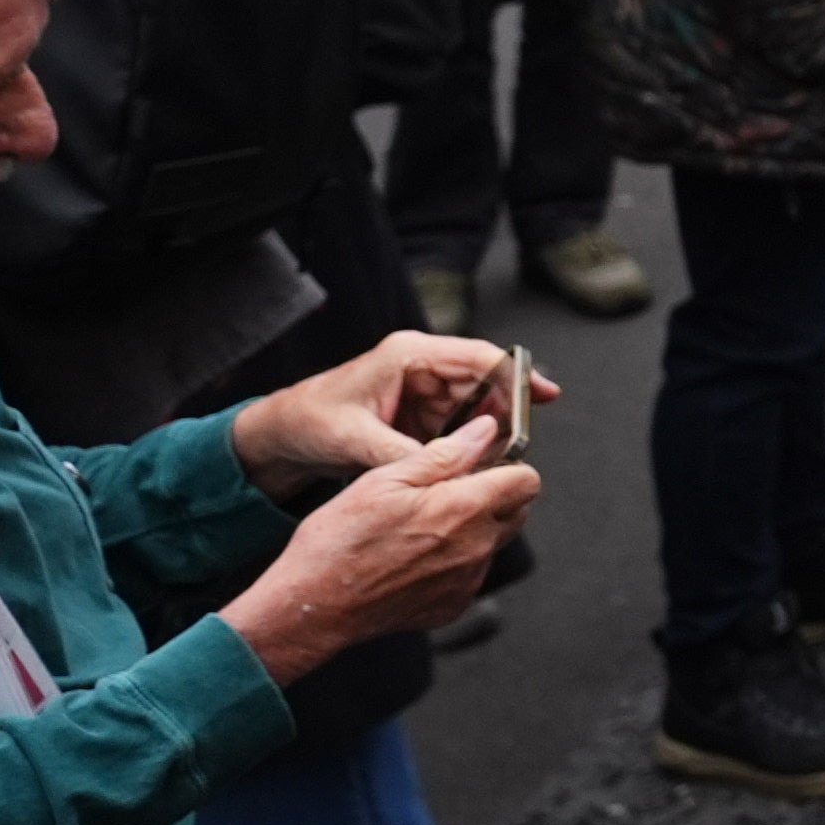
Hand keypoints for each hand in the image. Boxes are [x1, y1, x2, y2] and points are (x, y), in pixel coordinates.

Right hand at [214, 417, 536, 681]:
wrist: (313, 607)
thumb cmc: (339, 541)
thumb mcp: (385, 480)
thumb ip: (445, 454)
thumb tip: (487, 429)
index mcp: (465, 509)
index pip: (528, 480)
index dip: (507, 468)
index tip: (480, 467)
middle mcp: (476, 548)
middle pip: (516, 511)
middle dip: (494, 496)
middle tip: (447, 493)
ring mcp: (467, 581)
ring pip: (494, 542)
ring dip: (474, 530)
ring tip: (422, 527)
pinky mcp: (454, 606)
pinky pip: (471, 574)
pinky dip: (455, 562)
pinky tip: (415, 558)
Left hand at [232, 333, 542, 495]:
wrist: (279, 436)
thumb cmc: (308, 422)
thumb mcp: (353, 440)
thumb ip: (402, 453)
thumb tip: (447, 469)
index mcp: (409, 355)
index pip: (478, 357)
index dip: (517, 374)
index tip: (545, 395)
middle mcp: (422, 367)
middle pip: (485, 383)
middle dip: (505, 413)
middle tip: (518, 446)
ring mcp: (423, 391)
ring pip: (476, 409)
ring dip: (487, 434)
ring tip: (494, 462)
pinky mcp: (420, 415)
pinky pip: (458, 427)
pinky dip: (468, 446)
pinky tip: (472, 466)